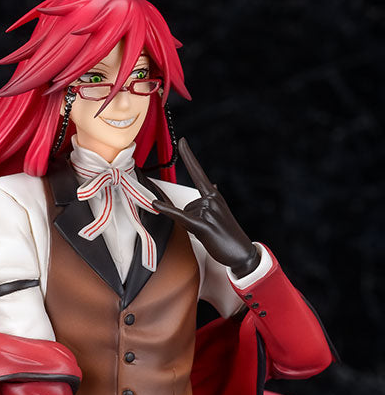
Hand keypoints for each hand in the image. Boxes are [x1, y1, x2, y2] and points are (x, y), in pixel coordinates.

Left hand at [152, 137, 259, 277]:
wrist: (241, 252)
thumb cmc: (228, 234)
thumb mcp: (221, 211)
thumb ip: (212, 198)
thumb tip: (211, 184)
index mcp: (214, 195)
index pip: (198, 172)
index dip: (189, 156)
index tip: (182, 141)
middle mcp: (210, 199)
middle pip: (185, 205)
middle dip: (190, 220)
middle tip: (208, 230)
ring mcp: (207, 211)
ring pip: (183, 215)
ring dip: (191, 227)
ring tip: (208, 234)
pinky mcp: (202, 225)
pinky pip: (179, 216)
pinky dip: (166, 210)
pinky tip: (154, 204)